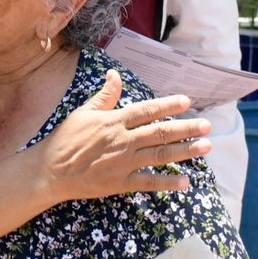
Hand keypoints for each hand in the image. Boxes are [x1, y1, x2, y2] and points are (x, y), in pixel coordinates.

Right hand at [38, 70, 210, 201]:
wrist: (49, 171)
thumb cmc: (65, 139)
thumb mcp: (83, 113)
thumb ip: (105, 97)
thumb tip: (115, 75)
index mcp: (114, 121)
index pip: (147, 111)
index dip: (168, 106)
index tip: (187, 101)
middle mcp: (122, 141)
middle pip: (160, 133)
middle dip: (186, 128)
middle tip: (207, 126)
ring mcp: (123, 163)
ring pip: (160, 156)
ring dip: (185, 151)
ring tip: (206, 147)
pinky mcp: (120, 183)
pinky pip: (149, 182)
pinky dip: (168, 182)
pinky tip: (186, 181)